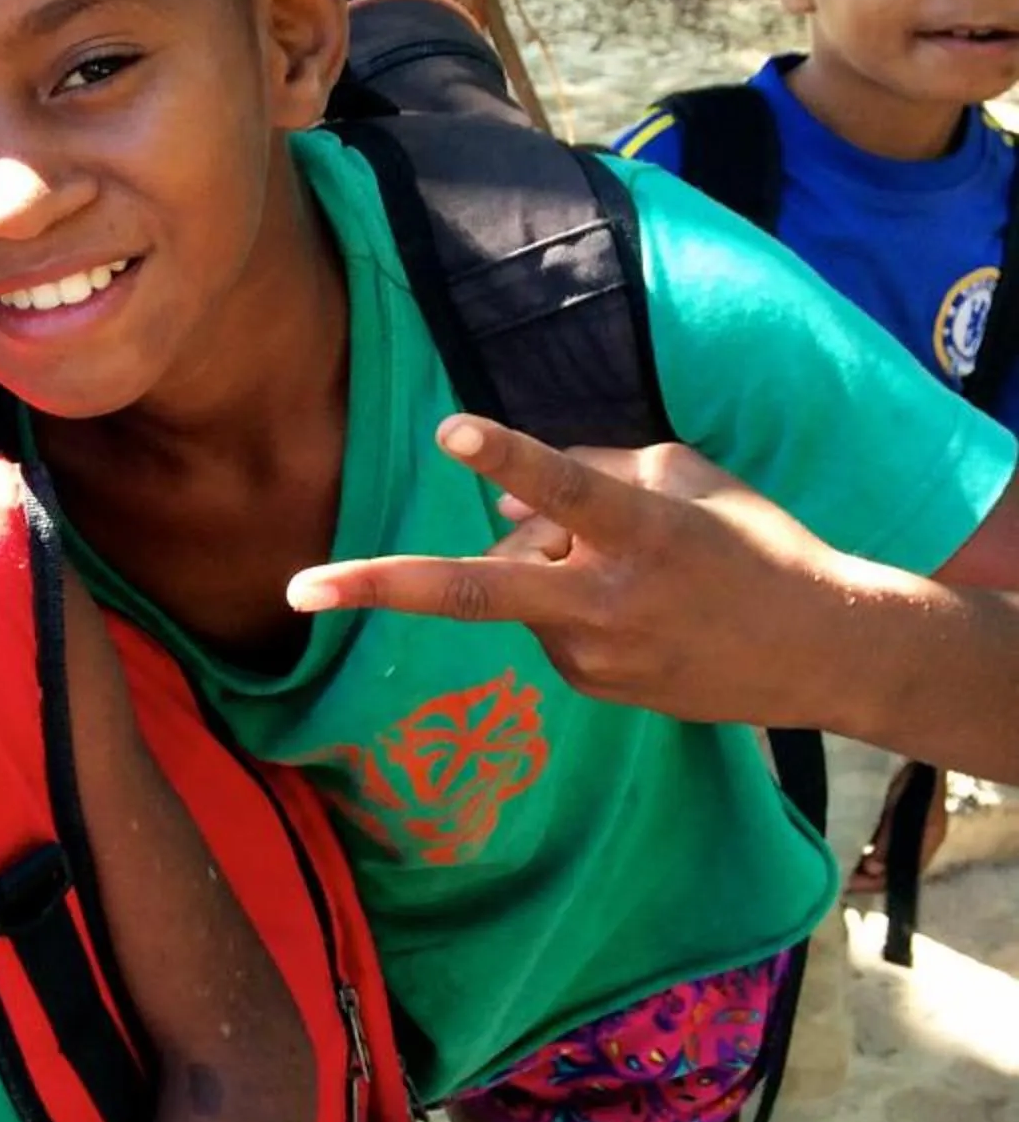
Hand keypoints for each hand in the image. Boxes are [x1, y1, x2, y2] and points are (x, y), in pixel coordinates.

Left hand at [286, 414, 855, 730]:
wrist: (826, 653)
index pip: (567, 488)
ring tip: (643, 572)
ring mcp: (593, 655)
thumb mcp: (686, 479)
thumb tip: (497, 497)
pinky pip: (546, 621)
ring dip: (548, 562)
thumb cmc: (756, 544)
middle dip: (379, 588)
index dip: (512, 458)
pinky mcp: (591, 688)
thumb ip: (586, 472)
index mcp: (644, 533)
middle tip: (295, 593)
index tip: (453, 433)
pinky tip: (640, 607)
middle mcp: (608, 602)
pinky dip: (571, 599)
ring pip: (521, 582)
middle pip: (476, 592)